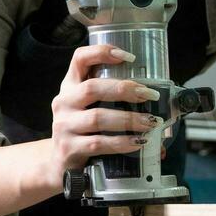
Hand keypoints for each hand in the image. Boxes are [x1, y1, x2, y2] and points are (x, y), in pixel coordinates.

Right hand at [48, 44, 160, 176]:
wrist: (59, 163)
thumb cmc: (83, 130)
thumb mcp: (89, 107)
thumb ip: (112, 98)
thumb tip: (156, 101)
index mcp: (70, 85)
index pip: (80, 58)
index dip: (102, 52)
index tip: (129, 57)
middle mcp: (64, 102)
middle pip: (92, 88)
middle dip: (124, 89)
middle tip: (149, 94)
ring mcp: (64, 126)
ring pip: (97, 117)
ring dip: (128, 119)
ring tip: (150, 122)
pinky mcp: (69, 148)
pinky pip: (98, 143)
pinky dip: (121, 142)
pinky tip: (137, 141)